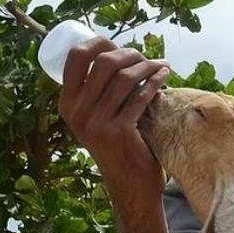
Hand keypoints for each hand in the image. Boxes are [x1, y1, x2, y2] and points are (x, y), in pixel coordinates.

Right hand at [58, 37, 172, 232]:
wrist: (131, 189)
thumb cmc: (119, 153)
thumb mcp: (97, 124)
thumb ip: (97, 99)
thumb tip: (117, 59)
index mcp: (68, 106)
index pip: (76, 58)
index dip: (98, 43)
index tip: (118, 44)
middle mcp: (78, 113)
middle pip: (103, 63)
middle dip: (128, 53)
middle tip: (146, 57)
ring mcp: (98, 122)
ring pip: (124, 77)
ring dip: (146, 65)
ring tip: (160, 65)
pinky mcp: (121, 132)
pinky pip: (141, 97)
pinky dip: (156, 82)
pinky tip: (166, 76)